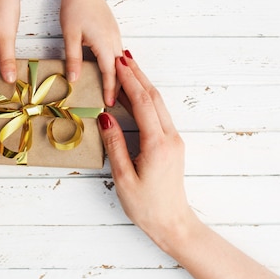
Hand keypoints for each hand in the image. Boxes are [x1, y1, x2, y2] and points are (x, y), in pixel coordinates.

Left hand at [60, 0, 122, 106]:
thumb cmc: (75, 8)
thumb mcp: (70, 36)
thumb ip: (73, 59)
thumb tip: (74, 79)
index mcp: (104, 44)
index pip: (110, 73)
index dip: (110, 90)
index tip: (109, 103)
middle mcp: (114, 41)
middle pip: (120, 69)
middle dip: (120, 86)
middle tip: (117, 102)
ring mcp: (116, 35)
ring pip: (121, 61)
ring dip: (120, 76)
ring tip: (116, 90)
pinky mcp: (114, 30)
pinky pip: (119, 52)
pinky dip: (118, 64)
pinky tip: (113, 69)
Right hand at [97, 53, 279, 278]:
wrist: (173, 222)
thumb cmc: (146, 206)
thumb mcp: (123, 177)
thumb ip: (115, 144)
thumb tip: (105, 116)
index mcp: (157, 143)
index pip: (142, 103)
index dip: (130, 81)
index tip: (118, 63)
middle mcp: (169, 137)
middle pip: (153, 97)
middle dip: (138, 75)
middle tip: (123, 56)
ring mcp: (174, 140)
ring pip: (158, 104)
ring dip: (144, 84)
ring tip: (129, 67)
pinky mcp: (172, 145)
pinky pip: (160, 114)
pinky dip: (147, 98)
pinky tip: (137, 93)